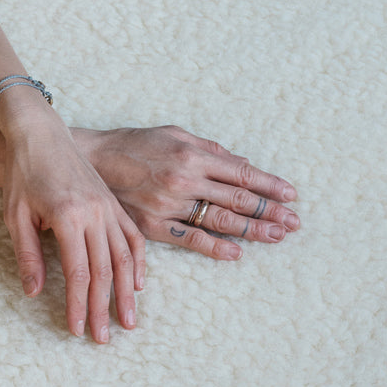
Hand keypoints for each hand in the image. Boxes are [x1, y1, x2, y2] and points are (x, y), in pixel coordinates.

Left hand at [0, 92, 146, 342]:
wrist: (40, 133)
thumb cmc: (23, 173)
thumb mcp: (15, 215)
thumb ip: (28, 254)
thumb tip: (34, 293)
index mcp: (67, 216)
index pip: (77, 272)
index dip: (78, 304)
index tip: (77, 329)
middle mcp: (94, 213)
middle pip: (104, 270)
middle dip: (103, 307)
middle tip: (105, 337)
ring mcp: (107, 207)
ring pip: (124, 256)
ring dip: (127, 292)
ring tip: (129, 320)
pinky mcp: (112, 203)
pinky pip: (132, 236)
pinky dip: (138, 262)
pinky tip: (138, 284)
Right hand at [75, 125, 298, 259]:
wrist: (93, 160)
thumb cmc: (135, 143)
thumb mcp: (174, 134)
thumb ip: (209, 148)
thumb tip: (240, 162)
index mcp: (192, 154)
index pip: (241, 173)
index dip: (269, 185)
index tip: (290, 195)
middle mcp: (185, 180)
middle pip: (237, 200)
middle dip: (270, 211)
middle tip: (294, 222)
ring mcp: (169, 205)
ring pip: (220, 221)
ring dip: (253, 231)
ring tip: (277, 236)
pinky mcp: (153, 225)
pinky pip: (190, 240)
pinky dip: (215, 247)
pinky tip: (237, 253)